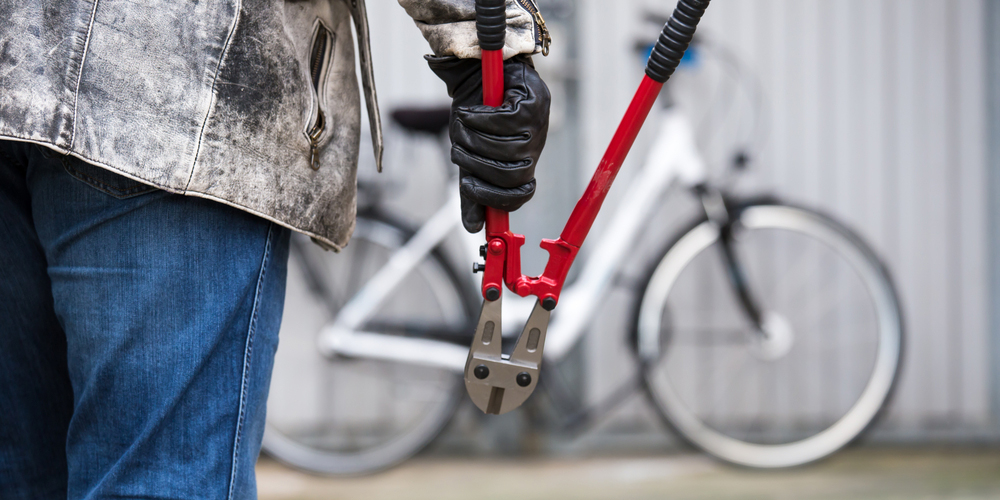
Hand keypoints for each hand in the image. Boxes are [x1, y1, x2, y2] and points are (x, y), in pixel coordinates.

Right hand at [427, 55, 550, 232]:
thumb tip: (473, 228)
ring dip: (475, 138)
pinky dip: (480, 117)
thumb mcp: (469, 154)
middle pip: (511, 174)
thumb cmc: (474, 113)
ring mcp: (539, 124)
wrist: (476, 69)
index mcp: (522, 162)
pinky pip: (505, 122)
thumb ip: (471, 188)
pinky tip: (471, 110)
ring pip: (506, 149)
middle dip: (477, 165)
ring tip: (462, 124)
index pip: (520, 194)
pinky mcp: (534, 101)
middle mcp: (535, 145)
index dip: (497, 199)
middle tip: (458, 149)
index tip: (471, 187)